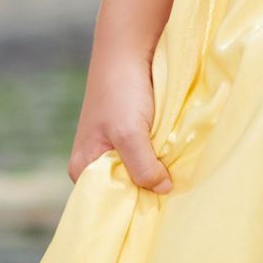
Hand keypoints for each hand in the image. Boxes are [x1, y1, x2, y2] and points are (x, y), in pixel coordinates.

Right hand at [66, 48, 170, 192]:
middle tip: (175, 193)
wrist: (129, 50)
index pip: (108, 203)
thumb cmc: (120, 91)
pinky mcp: (134, 136)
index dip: (133, 206)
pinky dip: (163, 156)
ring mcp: (116, 149)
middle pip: (127, 189)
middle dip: (148, 190)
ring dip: (159, 171)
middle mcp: (96, 163)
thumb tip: (164, 191)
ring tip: (179, 175)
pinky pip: (150, 155)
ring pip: (142, 172)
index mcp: (83, 169)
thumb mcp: (130, 134)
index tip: (159, 212)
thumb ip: (143, 168)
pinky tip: (178, 157)